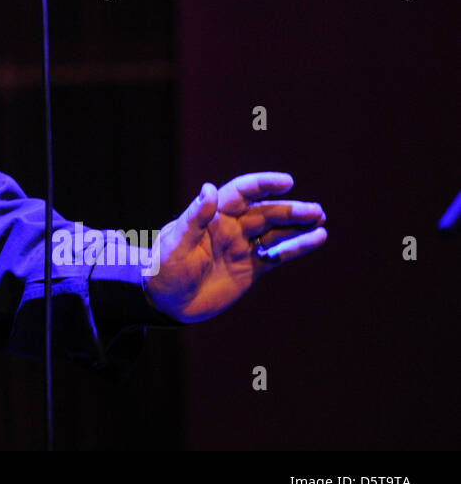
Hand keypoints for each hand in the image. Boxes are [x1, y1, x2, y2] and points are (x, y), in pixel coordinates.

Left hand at [142, 172, 326, 322]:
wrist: (164, 301)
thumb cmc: (163, 268)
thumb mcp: (175, 244)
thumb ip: (194, 218)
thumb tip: (209, 188)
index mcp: (213, 216)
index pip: (242, 193)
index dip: (263, 185)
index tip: (287, 182)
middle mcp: (230, 227)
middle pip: (265, 212)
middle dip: (290, 209)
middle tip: (315, 211)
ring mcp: (242, 246)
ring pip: (276, 231)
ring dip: (298, 226)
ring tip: (320, 221)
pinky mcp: (251, 267)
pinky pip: (278, 254)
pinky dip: (297, 247)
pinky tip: (316, 240)